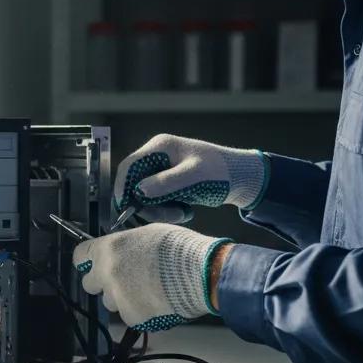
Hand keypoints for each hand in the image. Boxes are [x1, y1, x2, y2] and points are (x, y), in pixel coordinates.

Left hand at [72, 223, 232, 331]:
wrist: (200, 273)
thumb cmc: (178, 248)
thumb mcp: (147, 234)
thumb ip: (125, 245)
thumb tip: (119, 251)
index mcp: (107, 249)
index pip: (79, 256)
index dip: (88, 261)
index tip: (94, 264)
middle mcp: (106, 274)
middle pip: (90, 284)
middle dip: (103, 283)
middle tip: (125, 279)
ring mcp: (118, 298)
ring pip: (111, 302)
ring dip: (123, 298)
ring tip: (149, 290)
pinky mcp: (131, 316)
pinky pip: (130, 315)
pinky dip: (140, 311)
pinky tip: (158, 301)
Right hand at [114, 134, 268, 223]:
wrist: (240, 178)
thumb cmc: (220, 172)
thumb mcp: (194, 176)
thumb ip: (166, 183)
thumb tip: (138, 191)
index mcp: (160, 147)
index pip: (129, 166)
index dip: (123, 187)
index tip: (124, 208)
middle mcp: (156, 157)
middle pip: (134, 184)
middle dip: (147, 204)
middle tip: (170, 215)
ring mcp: (161, 171)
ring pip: (144, 196)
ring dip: (160, 210)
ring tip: (182, 213)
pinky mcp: (166, 184)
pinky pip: (155, 201)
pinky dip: (167, 210)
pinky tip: (184, 211)